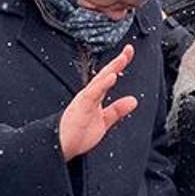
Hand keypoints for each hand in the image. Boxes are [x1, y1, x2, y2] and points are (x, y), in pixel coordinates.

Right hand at [59, 45, 137, 161]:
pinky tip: (111, 77)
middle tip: (129, 49)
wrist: (61, 146)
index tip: (128, 52)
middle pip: (105, 74)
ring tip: (123, 59)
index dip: (119, 64)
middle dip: (117, 61)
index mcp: (95, 96)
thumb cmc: (78, 134)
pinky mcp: (81, 107)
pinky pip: (93, 93)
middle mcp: (90, 94)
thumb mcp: (104, 121)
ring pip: (99, 80)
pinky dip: (102, 84)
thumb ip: (117, 110)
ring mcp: (85, 99)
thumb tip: (133, 100)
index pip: (108, 77)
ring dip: (111, 69)